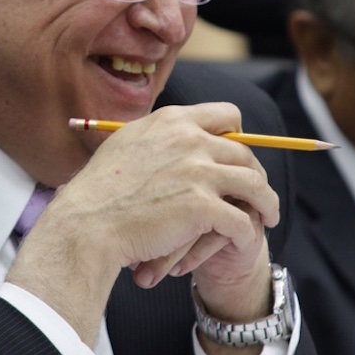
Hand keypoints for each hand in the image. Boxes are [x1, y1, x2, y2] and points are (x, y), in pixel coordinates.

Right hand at [7, 103, 279, 345]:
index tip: (239, 156)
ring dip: (266, 202)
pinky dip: (246, 232)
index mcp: (172, 121)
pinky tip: (244, 240)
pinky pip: (241, 219)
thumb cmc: (99, 190)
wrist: (86, 224)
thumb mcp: (127, 143)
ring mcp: (198, 171)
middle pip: (246, 152)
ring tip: (268, 216)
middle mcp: (190, 139)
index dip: (240, 136)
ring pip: (255, 184)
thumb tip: (179, 132)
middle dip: (256, 174)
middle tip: (258, 194)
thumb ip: (158, 136)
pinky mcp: (202, 206)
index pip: (227, 115)